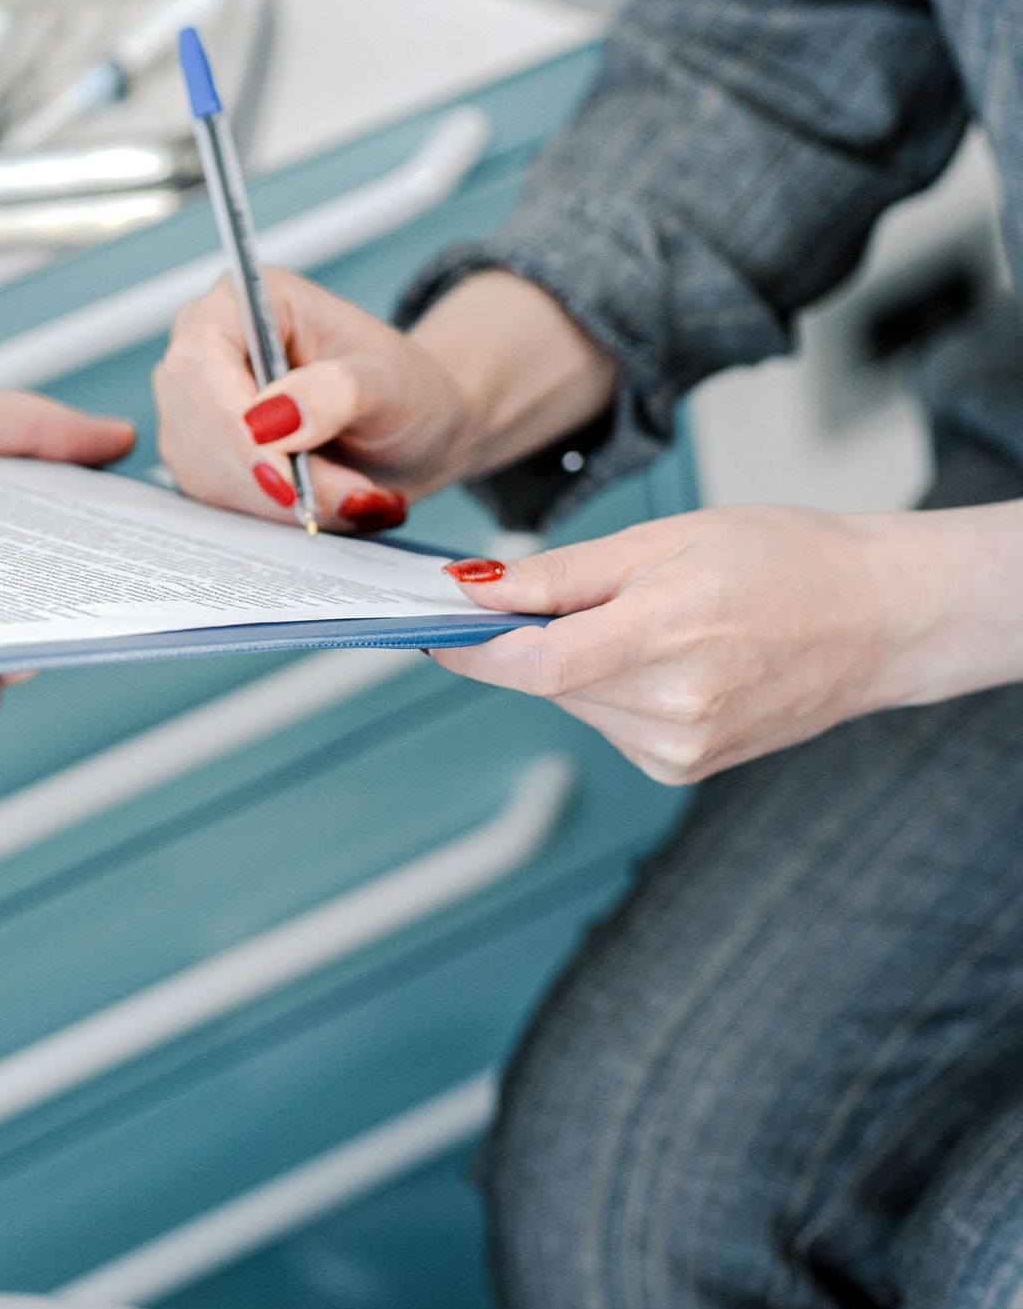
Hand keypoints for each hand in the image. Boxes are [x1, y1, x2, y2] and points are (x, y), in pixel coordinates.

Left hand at [0, 362, 135, 749]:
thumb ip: (18, 421)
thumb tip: (111, 441)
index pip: (70, 552)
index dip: (117, 545)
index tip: (158, 532)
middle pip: (54, 618)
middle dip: (86, 596)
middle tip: (106, 571)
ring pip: (12, 670)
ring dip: (19, 637)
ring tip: (13, 602)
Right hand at [155, 272, 473, 530]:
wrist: (408, 430)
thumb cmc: (402, 388)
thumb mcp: (387, 382)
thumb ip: (335, 392)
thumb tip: (270, 419)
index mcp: (246, 300)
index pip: (202, 356)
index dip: (232, 420)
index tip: (281, 476)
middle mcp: (206, 347)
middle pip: (199, 421)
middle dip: (273, 474)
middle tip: (352, 494)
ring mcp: (195, 405)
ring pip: (205, 470)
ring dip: (281, 501)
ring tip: (353, 493)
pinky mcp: (200, 456)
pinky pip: (217, 499)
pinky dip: (275, 513)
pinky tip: (323, 499)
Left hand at [431, 505, 919, 782]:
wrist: (877, 619)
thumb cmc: (785, 561)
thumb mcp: (665, 539)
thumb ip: (561, 574)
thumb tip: (473, 588)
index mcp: (670, 636)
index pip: (536, 664)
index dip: (472, 649)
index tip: (431, 626)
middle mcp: (674, 708)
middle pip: (547, 681)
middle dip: (533, 639)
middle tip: (575, 592)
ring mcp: (680, 748)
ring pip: (573, 703)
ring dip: (578, 663)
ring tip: (654, 619)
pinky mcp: (682, 769)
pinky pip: (608, 723)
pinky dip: (612, 688)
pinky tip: (670, 658)